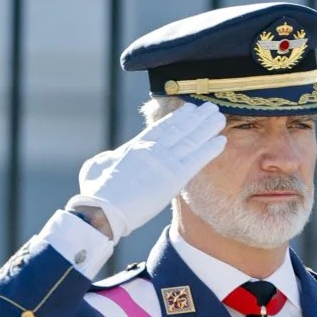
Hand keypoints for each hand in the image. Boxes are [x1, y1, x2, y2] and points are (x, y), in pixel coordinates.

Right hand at [72, 103, 225, 239]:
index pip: (160, 129)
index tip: (188, 111)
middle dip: (195, 118)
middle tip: (210, 108)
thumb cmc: (96, 193)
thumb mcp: (99, 166)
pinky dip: (208, 149)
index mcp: (135, 147)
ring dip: (206, 127)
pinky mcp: (173, 176)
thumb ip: (110, 159)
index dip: (176, 119)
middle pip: (179, 129)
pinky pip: (196, 159)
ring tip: (219, 116)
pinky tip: (220, 140)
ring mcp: (163, 161)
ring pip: (190, 139)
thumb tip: (112, 159)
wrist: (103, 208)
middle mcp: (151, 149)